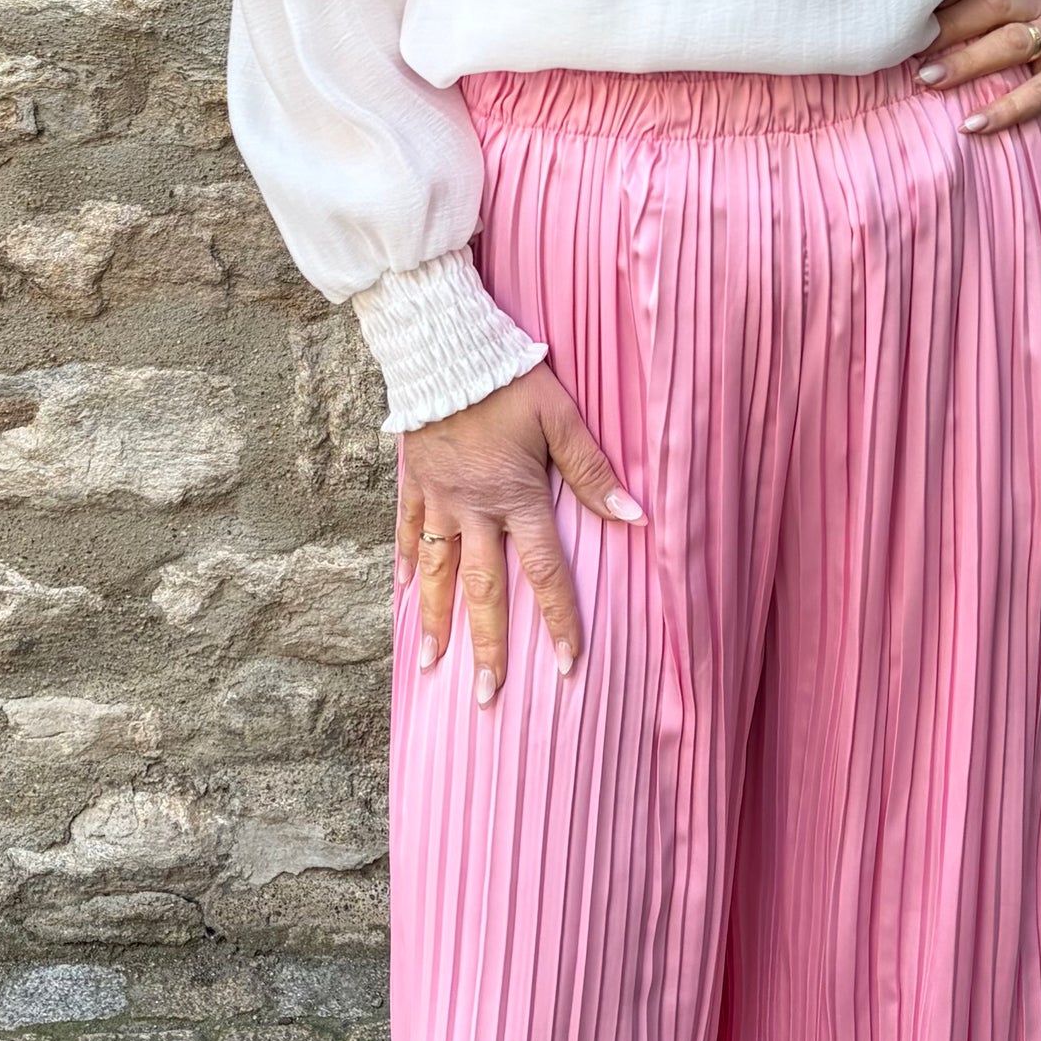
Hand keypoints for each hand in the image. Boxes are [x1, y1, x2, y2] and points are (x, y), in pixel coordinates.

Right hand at [395, 364, 643, 708]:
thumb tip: (635, 516)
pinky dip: (408, 561)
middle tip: (484, 695)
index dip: (558, 620)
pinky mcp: (415, 481)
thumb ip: (594, 472)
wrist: (442, 345)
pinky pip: (409, 530)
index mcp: (516, 497)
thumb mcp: (560, 418)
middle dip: (487, 645)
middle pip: (482, 589)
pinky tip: (405, 591)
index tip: (567, 665)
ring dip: (436, 620)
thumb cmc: (508, 377)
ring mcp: (438, 498)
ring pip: (437, 571)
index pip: (543, 572)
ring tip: (433, 662)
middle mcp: (474, 508)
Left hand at [917, 0, 1040, 135]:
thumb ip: (987, 4)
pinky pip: (1038, 93)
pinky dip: (1004, 110)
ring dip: (967, 62)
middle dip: (946, 25)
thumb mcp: (1031, 4)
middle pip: (991, 4)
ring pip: (1011, 43)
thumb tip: (915, 22)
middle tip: (905, 46)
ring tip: (928, 80)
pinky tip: (972, 124)